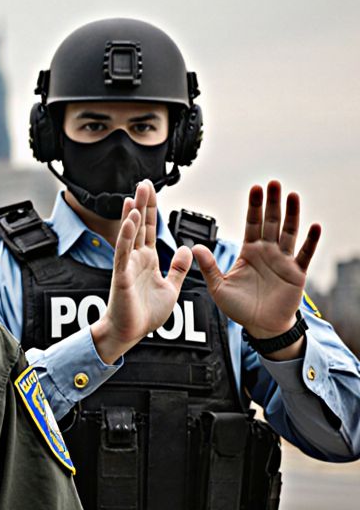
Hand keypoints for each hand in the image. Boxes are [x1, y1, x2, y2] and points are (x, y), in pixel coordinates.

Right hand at [91, 180, 193, 362]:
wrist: (130, 332)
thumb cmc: (145, 314)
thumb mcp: (171, 289)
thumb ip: (178, 269)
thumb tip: (186, 250)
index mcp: (148, 260)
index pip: (149, 229)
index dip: (151, 210)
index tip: (151, 191)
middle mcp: (136, 259)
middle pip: (139, 225)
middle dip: (142, 204)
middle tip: (144, 182)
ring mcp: (128, 265)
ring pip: (130, 234)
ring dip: (133, 214)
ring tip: (135, 194)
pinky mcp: (122, 276)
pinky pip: (124, 252)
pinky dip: (126, 236)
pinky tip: (130, 220)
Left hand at [193, 181, 319, 359]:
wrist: (260, 326)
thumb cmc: (239, 307)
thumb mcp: (218, 286)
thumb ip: (208, 267)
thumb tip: (195, 247)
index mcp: (249, 252)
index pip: (252, 224)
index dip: (254, 207)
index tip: (255, 188)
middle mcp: (267, 252)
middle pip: (271, 222)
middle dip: (271, 203)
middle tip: (273, 183)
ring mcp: (283, 260)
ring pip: (289, 233)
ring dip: (292, 214)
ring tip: (293, 196)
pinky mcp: (296, 273)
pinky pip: (305, 254)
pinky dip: (310, 241)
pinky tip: (314, 226)